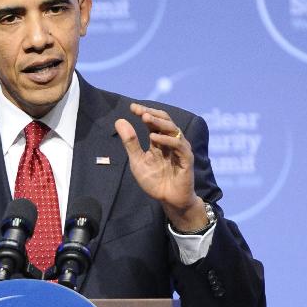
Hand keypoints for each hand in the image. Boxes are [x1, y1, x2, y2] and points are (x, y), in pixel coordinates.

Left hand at [115, 103, 207, 230]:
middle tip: (139, 111)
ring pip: (173, 129)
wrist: (168, 199)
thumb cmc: (154, 181)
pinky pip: (178, 146)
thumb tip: (120, 121)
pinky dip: (167, 140)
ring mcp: (180, 149)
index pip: (153, 121)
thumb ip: (130, 142)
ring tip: (145, 118)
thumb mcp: (137, 160)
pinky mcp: (186, 159)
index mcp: (160, 140)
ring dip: (159, 123)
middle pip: (165, 121)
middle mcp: (171, 142)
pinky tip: (154, 138)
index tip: (132, 107)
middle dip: (152, 114)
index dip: (144, 112)